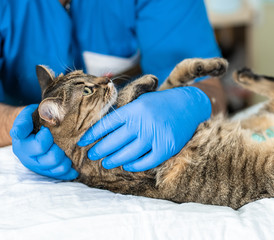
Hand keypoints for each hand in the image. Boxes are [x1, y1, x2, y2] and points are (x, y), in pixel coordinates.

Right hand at [10, 105, 77, 179]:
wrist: (30, 130)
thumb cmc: (32, 120)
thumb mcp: (26, 115)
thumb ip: (24, 122)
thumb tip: (18, 133)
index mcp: (22, 144)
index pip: (39, 146)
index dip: (46, 138)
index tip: (46, 129)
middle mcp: (27, 158)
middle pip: (51, 159)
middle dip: (59, 149)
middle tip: (60, 140)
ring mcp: (37, 166)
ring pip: (56, 169)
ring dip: (65, 160)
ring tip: (66, 151)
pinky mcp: (45, 172)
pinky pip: (60, 175)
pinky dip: (69, 172)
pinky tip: (74, 167)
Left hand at [78, 86, 210, 171]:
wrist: (187, 105)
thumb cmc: (160, 104)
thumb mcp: (140, 101)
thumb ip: (124, 114)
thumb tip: (103, 130)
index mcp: (134, 110)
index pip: (107, 124)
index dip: (92, 135)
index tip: (82, 142)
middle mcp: (143, 122)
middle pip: (114, 141)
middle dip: (100, 150)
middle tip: (92, 155)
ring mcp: (155, 136)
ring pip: (128, 154)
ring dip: (114, 160)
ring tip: (106, 162)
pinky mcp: (166, 147)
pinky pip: (146, 161)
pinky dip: (134, 165)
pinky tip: (127, 165)